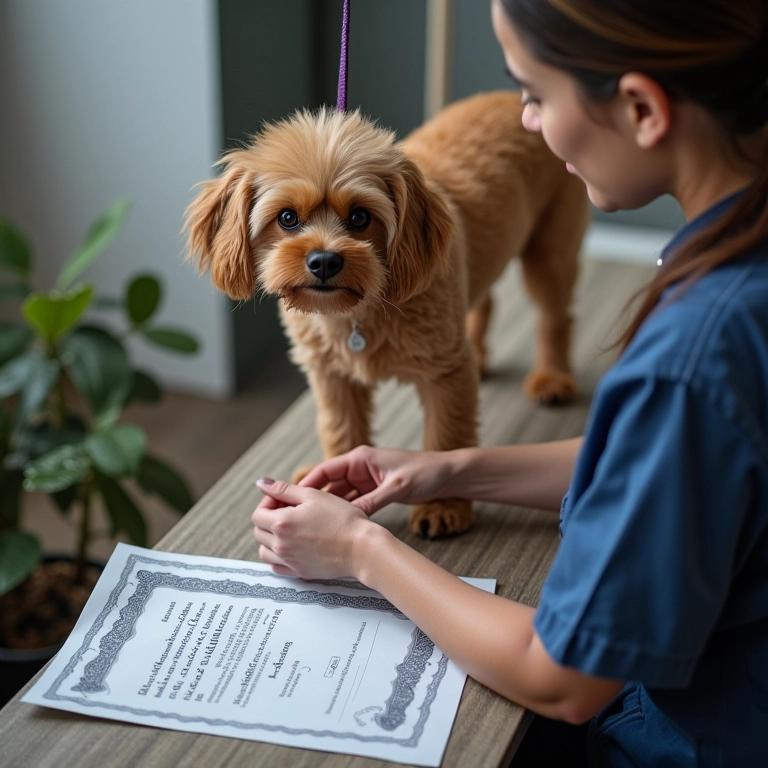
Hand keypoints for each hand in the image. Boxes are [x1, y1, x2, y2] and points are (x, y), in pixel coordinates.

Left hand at [252, 478, 372, 579]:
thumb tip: (261, 482)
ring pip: (264, 551)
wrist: (361, 548)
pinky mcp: (300, 572)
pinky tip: (293, 546)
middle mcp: (281, 545)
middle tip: (289, 512)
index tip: (283, 500)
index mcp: (281, 523)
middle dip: (268, 519)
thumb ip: (284, 489)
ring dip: (270, 539)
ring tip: (290, 530)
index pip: (257, 514)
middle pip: (258, 532)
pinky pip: (277, 566)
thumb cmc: (342, 518)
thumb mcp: (313, 495)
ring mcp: (289, 561)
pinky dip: (278, 556)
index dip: (268, 503)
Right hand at [298, 445, 454, 514]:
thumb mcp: (396, 487)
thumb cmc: (424, 472)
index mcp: (361, 458)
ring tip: (312, 526)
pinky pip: (353, 502)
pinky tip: (335, 527)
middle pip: (329, 484)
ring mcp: (366, 480)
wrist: (446, 475)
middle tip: (297, 517)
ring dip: (329, 508)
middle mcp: (360, 467)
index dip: (308, 484)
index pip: (326, 469)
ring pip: (339, 496)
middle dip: (314, 499)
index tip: (292, 499)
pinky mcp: (374, 491)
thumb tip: (350, 517)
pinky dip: (345, 513)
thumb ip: (372, 501)